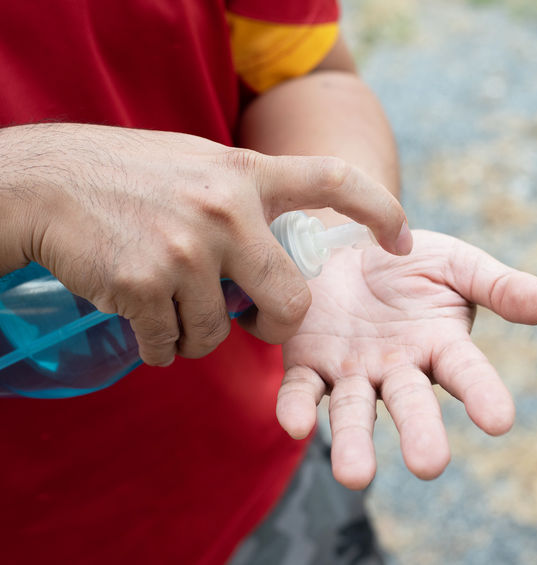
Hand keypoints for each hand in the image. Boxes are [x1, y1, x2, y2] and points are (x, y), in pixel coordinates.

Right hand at [0, 123, 410, 365]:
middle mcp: (227, 211)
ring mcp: (187, 250)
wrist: (45, 180)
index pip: (336, 179)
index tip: (403, 240)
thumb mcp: (202, 166)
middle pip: (293, 304)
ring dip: (199, 333)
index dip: (381, 209)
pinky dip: (160, 345)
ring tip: (169, 301)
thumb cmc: (130, 174)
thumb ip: (247, 200)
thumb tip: (284, 258)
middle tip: (253, 319)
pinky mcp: (145, 286)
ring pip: (222, 334)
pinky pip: (172, 346)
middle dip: (276, 325)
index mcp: (247, 173)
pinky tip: (141, 317)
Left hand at [276, 230, 536, 488]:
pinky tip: (297, 424)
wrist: (345, 242)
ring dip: (353, 442)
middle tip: (429, 464)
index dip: (482, 393)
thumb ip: (498, 286)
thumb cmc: (408, 260)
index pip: (467, 372)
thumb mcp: (456, 264)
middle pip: (411, 403)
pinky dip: (297, 407)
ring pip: (354, 411)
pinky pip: (301, 390)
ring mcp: (352, 370)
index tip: (500, 420)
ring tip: (355, 475)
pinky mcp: (308, 363)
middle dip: (419, 432)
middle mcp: (398, 368)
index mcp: (440, 345)